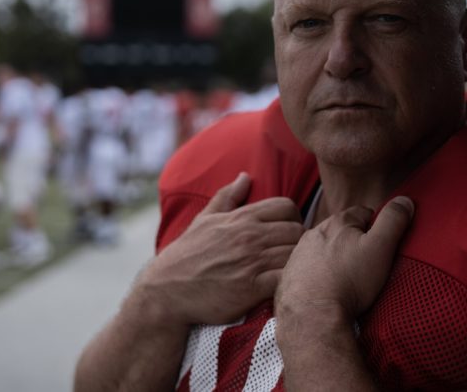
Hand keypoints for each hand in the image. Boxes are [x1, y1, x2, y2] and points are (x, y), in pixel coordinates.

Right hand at [139, 172, 304, 325]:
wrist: (167, 290)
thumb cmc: (187, 255)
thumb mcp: (204, 220)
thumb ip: (227, 197)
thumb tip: (244, 176)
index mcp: (242, 218)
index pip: (287, 206)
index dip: (293, 218)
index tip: (287, 233)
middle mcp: (250, 236)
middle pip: (297, 231)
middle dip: (299, 242)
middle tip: (292, 254)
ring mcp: (252, 261)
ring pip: (296, 254)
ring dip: (298, 263)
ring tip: (292, 270)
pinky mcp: (253, 288)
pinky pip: (287, 278)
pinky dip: (291, 281)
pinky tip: (285, 286)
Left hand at [276, 197, 413, 321]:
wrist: (312, 315)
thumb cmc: (349, 281)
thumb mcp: (380, 248)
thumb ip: (393, 221)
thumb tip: (404, 200)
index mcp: (337, 223)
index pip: (363, 213)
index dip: (377, 227)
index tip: (383, 244)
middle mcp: (314, 233)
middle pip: (341, 232)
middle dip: (354, 243)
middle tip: (368, 264)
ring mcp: (299, 255)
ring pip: (323, 250)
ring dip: (334, 259)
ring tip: (347, 280)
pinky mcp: (290, 276)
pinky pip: (309, 270)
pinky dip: (319, 276)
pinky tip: (328, 289)